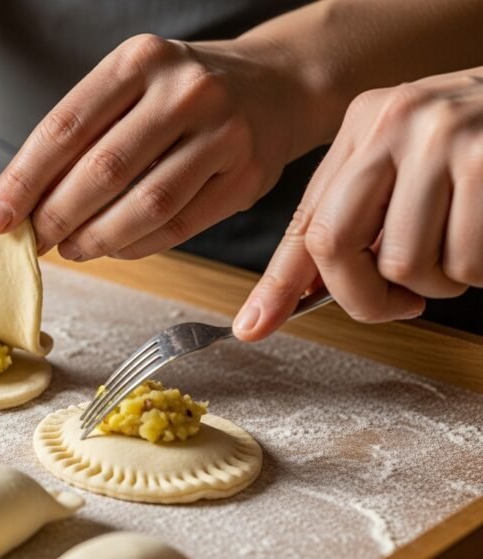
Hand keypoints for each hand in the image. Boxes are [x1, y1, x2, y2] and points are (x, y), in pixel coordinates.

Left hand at [0, 35, 316, 258]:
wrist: (278, 84)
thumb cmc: (183, 91)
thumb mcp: (133, 82)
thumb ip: (84, 129)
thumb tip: (23, 197)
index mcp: (139, 61)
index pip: (65, 126)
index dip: (24, 178)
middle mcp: (185, 91)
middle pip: (103, 169)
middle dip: (55, 215)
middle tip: (29, 241)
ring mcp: (223, 133)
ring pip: (145, 204)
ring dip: (96, 237)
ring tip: (69, 248)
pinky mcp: (247, 177)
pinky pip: (180, 225)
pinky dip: (137, 245)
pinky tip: (112, 248)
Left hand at [234, 68, 482, 339]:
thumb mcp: (413, 157)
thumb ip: (361, 213)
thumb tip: (306, 291)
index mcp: (364, 123)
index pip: (307, 218)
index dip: (279, 282)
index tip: (252, 326)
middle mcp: (394, 123)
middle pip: (334, 243)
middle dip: (364, 297)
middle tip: (403, 304)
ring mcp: (442, 139)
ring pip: (404, 264)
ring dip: (438, 283)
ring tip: (465, 247)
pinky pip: (463, 263)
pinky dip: (479, 272)